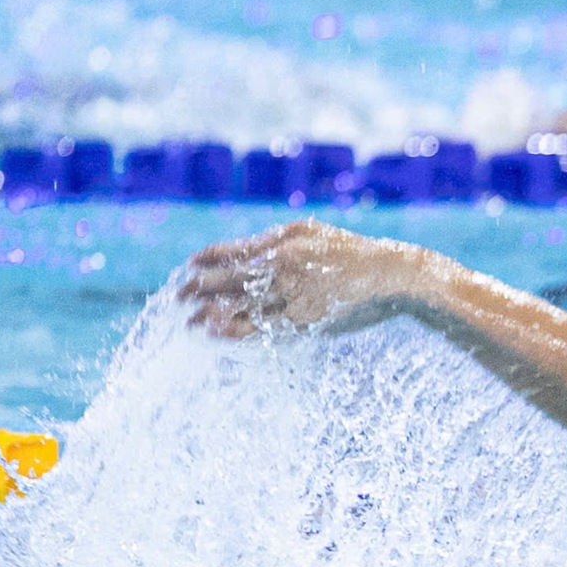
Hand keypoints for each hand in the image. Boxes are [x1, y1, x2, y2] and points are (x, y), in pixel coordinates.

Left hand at [179, 220, 435, 338]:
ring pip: (244, 308)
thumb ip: (273, 240)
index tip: (186, 269)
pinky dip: (239, 331)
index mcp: (281, 245)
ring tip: (190, 323)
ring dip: (213, 315)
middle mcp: (284, 270)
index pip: (231, 253)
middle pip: (230, 281)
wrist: (389, 274)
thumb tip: (240, 253)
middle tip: (177, 297)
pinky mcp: (307, 320)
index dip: (205, 261)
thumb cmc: (347, 250)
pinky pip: (266, 328)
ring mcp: (295, 297)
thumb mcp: (309, 232)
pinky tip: (220, 334)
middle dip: (200, 289)